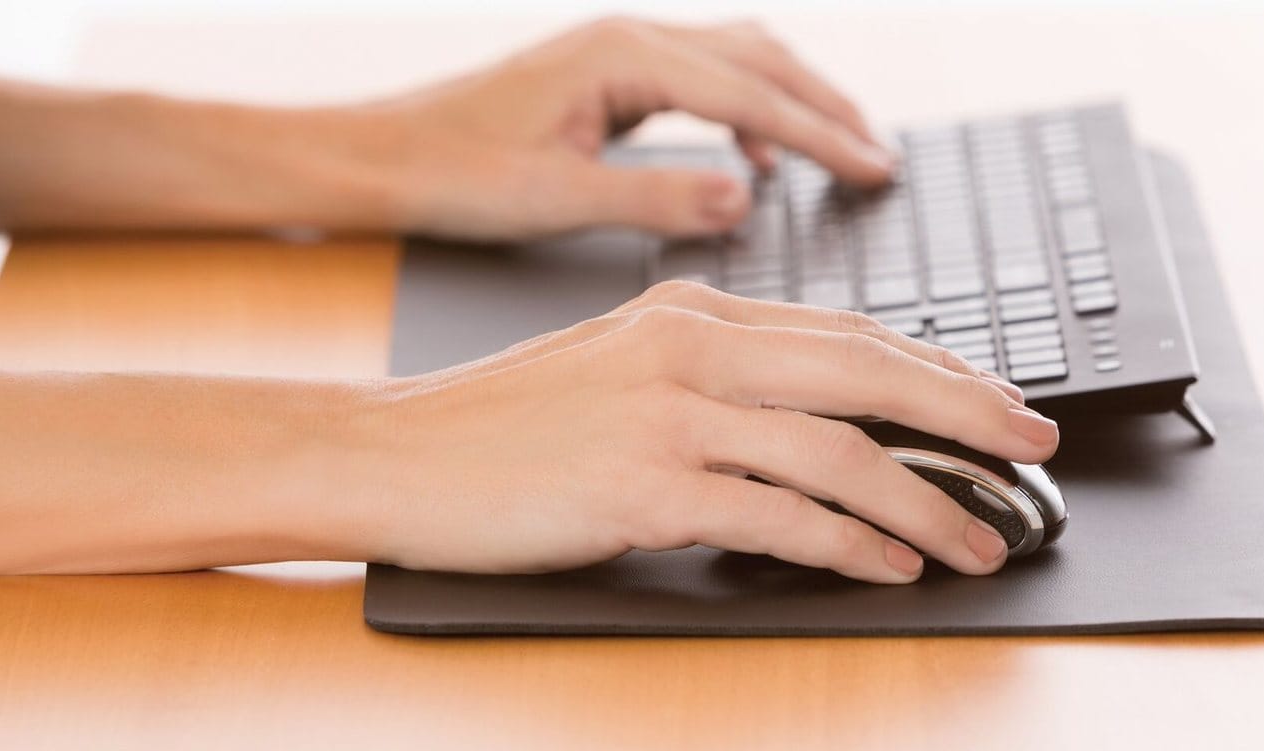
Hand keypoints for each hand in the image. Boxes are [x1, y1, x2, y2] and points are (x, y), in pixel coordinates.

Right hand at [346, 283, 1058, 582]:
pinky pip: (780, 518)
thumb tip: (822, 416)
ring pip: (841, 453)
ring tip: (981, 539)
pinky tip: (890, 564)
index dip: (940, 369)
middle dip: (968, 417)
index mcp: (692, 310)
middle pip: (868, 375)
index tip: (998, 401)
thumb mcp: (621, 363)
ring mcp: (670, 416)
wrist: (397, 453)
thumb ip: (718, 373)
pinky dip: (851, 546)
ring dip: (927, 503)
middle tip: (1034, 449)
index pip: (849, 333)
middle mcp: (692, 349)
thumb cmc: (506, 421)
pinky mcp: (645, 488)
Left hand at [363, 17, 895, 239]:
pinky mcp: (608, 75)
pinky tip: (754, 157)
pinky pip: (702, 79)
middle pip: (761, 58)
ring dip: (794, 102)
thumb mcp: (560, 199)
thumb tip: (748, 195)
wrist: (383, 156)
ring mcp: (618, 51)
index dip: (823, 137)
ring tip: (842, 150)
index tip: (875, 170)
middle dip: (827, 107)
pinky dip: (746, 112)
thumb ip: (658, 194)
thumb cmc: (455, 174)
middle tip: (880, 158)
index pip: (752, 96)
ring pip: (736, 60)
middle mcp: (628, 38)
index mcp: (623, 58)